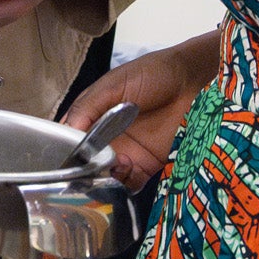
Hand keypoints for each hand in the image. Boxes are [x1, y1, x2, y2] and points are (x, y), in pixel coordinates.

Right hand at [62, 30, 221, 187]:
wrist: (195, 82)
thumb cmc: (152, 74)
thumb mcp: (113, 84)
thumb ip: (88, 106)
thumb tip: (67, 131)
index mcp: (91, 115)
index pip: (68, 137)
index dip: (63, 148)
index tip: (65, 156)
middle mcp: (105, 138)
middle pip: (84, 162)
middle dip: (83, 168)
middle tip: (89, 166)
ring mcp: (125, 152)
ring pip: (104, 176)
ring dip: (103, 176)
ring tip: (114, 164)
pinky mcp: (147, 165)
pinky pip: (129, 183)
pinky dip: (124, 184)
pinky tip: (127, 170)